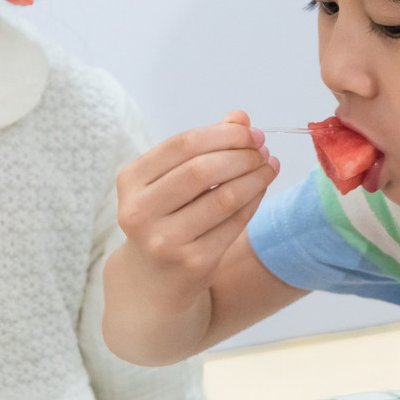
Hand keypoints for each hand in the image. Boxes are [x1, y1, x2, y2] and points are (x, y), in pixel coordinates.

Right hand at [114, 111, 279, 302]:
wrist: (151, 281)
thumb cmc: (164, 218)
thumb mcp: (169, 179)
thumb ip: (201, 147)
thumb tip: (240, 117)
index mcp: (130, 181)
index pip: (183, 144)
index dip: (222, 134)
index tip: (250, 131)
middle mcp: (140, 211)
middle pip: (202, 170)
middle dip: (240, 154)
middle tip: (262, 149)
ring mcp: (165, 240)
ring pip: (223, 198)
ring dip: (254, 177)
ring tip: (269, 165)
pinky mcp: (193, 263)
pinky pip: (234, 223)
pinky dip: (253, 201)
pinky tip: (261, 188)